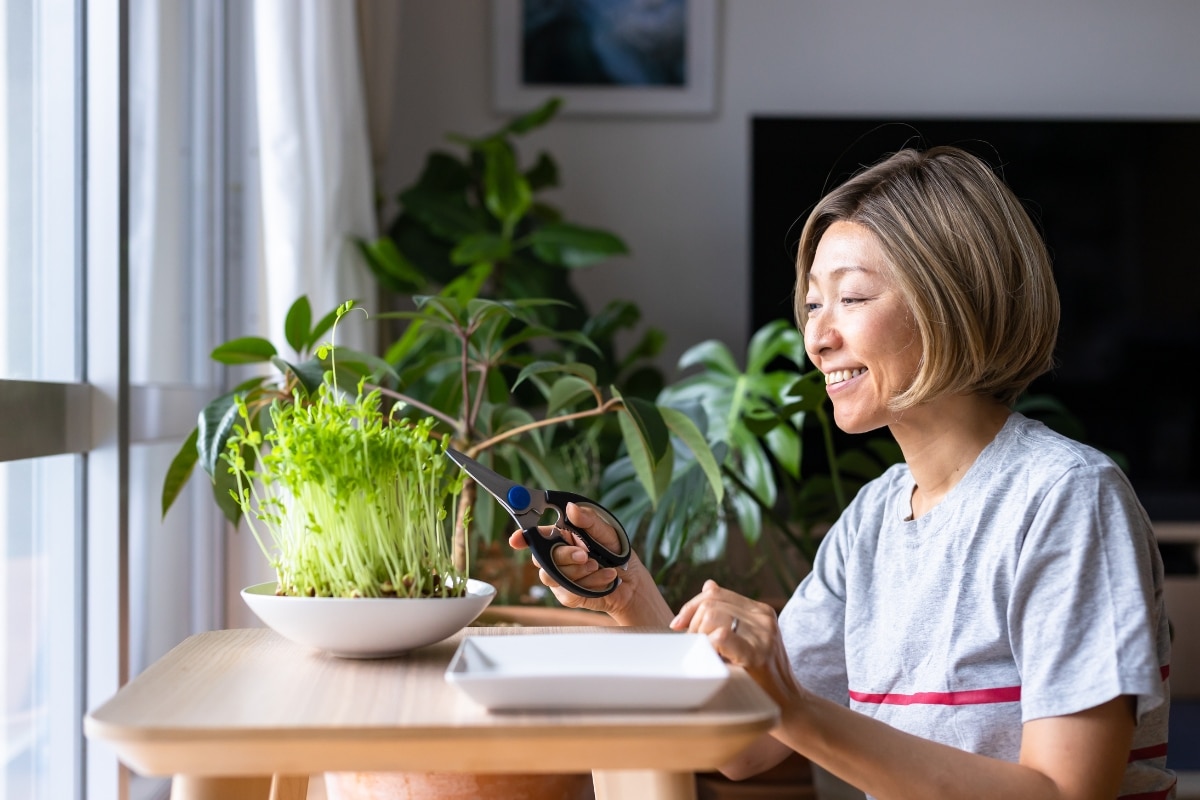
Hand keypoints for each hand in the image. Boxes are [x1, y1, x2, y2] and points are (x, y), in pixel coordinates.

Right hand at [508, 502, 663, 622]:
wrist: (633, 583)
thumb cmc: (618, 552)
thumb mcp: (608, 532)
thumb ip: (589, 521)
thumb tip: (571, 508)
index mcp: (562, 535)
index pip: (535, 535)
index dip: (522, 537)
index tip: (517, 539)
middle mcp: (557, 555)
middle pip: (542, 557)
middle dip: (564, 556)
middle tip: (585, 555)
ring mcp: (560, 576)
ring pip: (553, 576)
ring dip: (579, 571)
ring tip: (600, 566)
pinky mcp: (567, 594)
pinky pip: (568, 591)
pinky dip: (591, 583)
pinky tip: (606, 577)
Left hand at [670, 579, 802, 706]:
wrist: (789, 705)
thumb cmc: (761, 676)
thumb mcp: (748, 637)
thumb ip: (729, 612)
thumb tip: (708, 585)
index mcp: (759, 611)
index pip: (714, 593)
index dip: (691, 607)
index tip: (678, 625)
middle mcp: (763, 617)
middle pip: (709, 603)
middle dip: (692, 624)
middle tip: (694, 647)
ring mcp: (763, 634)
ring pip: (711, 615)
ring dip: (699, 635)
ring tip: (706, 654)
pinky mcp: (757, 654)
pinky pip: (721, 635)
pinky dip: (709, 645)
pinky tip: (714, 658)